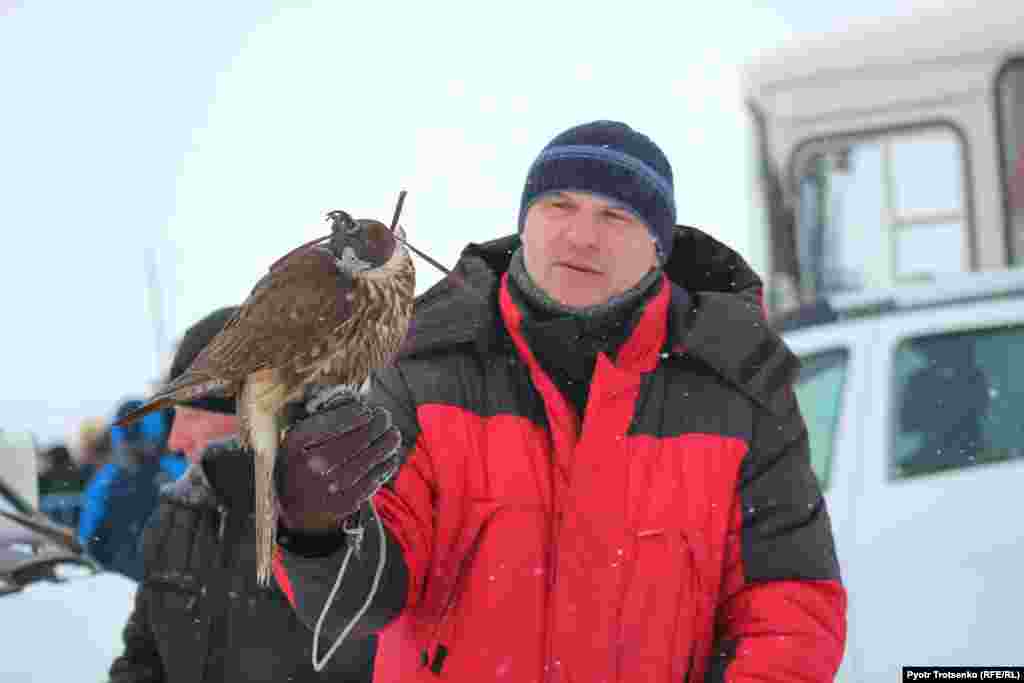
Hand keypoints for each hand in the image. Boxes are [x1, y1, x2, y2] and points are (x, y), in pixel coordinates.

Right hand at [275, 390, 401, 532]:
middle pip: (358, 439)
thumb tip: (360, 405)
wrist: (291, 504)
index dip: (357, 414)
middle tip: (385, 417)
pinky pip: (373, 480)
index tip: (367, 410)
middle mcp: (313, 465)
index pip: (336, 422)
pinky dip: (386, 466)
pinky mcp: (345, 502)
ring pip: (370, 459)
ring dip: (387, 444)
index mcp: (299, 442)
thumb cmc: (299, 462)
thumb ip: (324, 418)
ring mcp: (330, 486)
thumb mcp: (299, 436)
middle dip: (378, 424)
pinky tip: (391, 456)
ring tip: (394, 435)